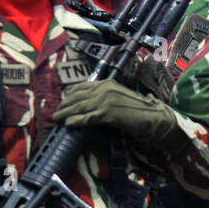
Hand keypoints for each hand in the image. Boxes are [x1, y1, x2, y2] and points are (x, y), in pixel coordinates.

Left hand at [52, 80, 181, 148]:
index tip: (62, 103)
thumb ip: (104, 99)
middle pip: (77, 96)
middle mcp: (105, 89)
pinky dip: (76, 121)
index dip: (69, 95)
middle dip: (64, 105)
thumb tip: (88, 106)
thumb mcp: (118, 99)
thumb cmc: (138, 111)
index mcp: (107, 83)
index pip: (81, 87)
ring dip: (65, 114)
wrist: (153, 117)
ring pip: (79, 107)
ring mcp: (106, 100)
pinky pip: (87, 117)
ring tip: (56, 119)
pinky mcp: (108, 113)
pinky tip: (67, 124)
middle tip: (55, 114)